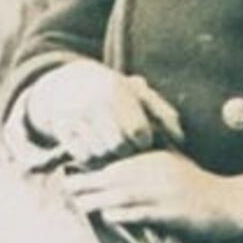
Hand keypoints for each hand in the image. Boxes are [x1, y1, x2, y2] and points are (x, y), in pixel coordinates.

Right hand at [24, 61, 183, 165]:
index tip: (143, 139)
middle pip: (119, 147)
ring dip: (109, 157)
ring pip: (100, 155)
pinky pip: (82, 157)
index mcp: (116, 90)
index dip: (144, 140)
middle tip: (127, 147)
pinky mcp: (61, 129)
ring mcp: (75, 117)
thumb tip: (181, 139)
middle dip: (127, 151)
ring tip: (111, 147)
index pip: (138, 131)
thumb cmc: (115, 92)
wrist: (68, 82)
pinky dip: (91, 159)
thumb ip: (163, 113)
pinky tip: (96, 150)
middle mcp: (94, 102)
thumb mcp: (140, 94)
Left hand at [59, 150, 242, 241]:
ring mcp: (164, 191)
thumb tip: (118, 176)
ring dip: (98, 200)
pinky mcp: (172, 211)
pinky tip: (107, 217)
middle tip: (64, 191)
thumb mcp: (174, 169)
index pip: (116, 164)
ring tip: (77, 206)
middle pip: (113, 178)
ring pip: (123, 194)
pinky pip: (142, 212)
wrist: (231, 204)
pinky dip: (123, 214)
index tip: (69, 178)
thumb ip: (148, 168)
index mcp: (154, 160)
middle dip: (87, 185)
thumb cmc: (199, 191)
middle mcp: (156, 172)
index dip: (91, 171)